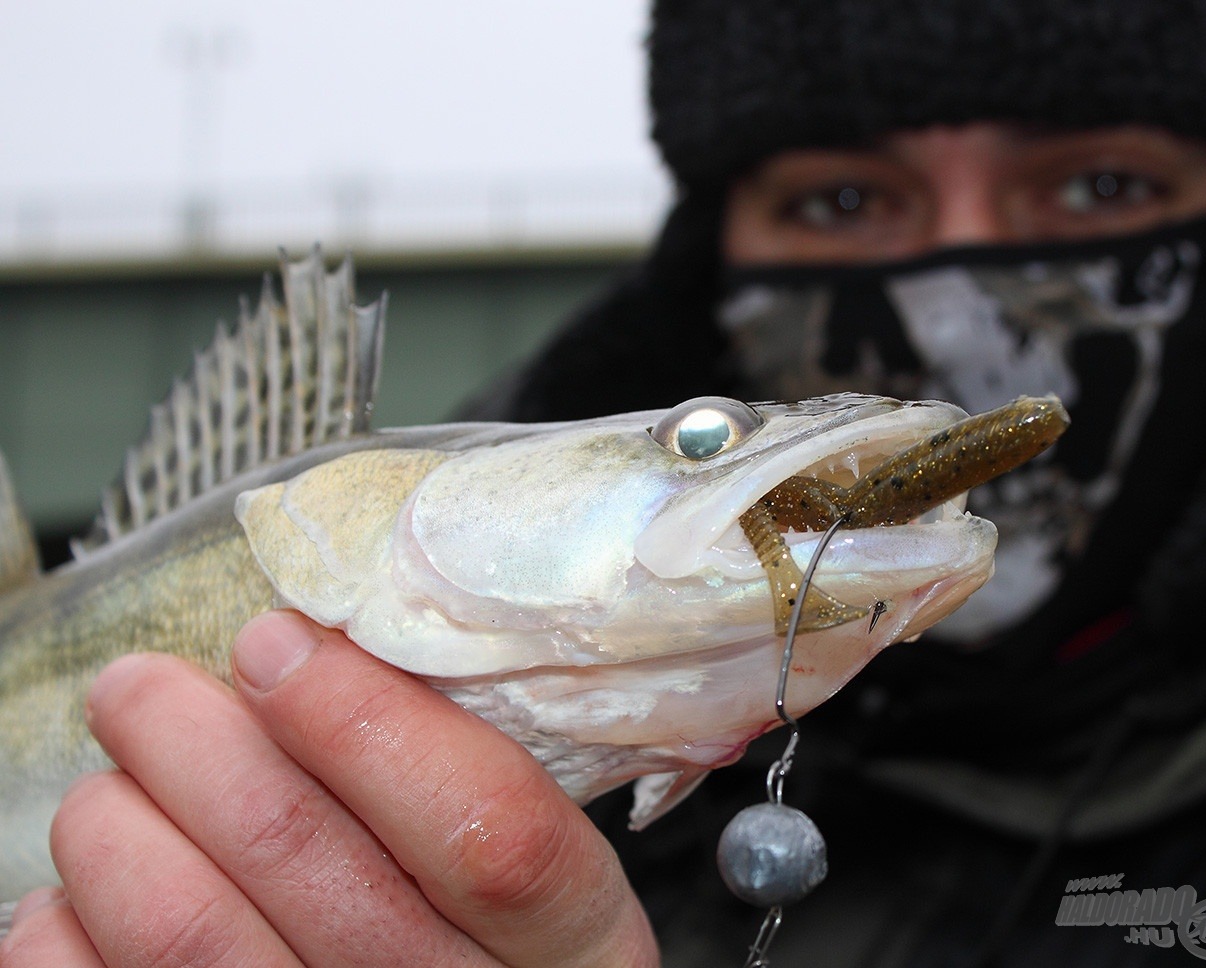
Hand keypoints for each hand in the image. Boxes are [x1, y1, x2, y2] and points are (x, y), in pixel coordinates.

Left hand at [0, 610, 657, 966]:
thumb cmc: (489, 940)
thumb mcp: (539, 865)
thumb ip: (464, 774)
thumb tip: (307, 649)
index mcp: (574, 948)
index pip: (491, 834)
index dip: (369, 724)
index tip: (276, 642)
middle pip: (308, 862)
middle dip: (195, 744)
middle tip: (138, 685)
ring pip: (190, 935)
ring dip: (117, 826)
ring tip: (111, 781)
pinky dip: (67, 933)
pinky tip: (89, 891)